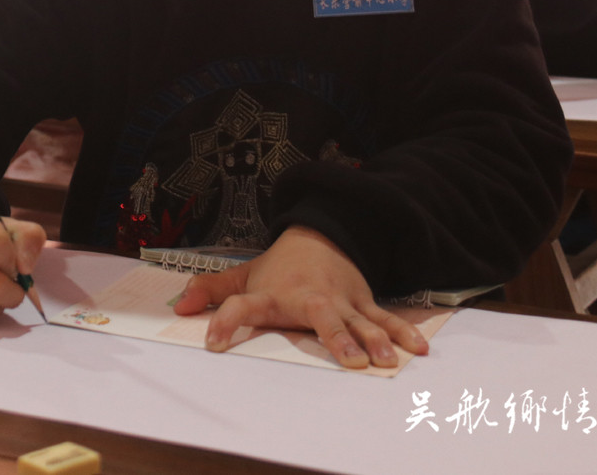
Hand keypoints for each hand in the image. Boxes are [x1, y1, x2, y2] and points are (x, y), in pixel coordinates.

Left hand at [172, 225, 428, 368]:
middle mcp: (309, 298)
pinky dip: (403, 332)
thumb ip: (211, 290)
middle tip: (350, 359)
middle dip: (336, 336)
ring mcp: (341, 300)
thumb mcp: (244, 275)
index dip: (226, 321)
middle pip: (321, 316)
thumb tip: (178, 307)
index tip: (213, 342)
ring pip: (361, 319)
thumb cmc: (278, 268)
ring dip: (375, 339)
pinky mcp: (363, 301)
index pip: (242, 305)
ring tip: (387, 360)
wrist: (319, 236)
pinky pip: (384, 318)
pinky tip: (418, 349)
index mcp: (272, 294)